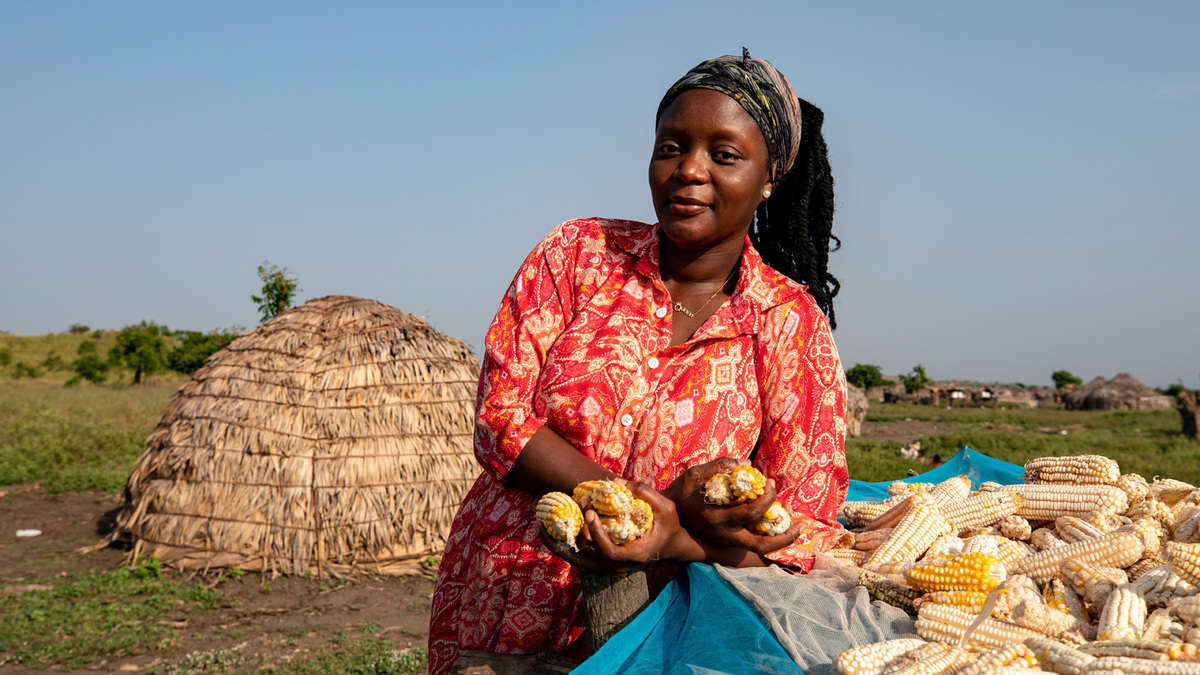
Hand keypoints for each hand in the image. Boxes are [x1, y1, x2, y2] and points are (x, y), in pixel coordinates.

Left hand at [537, 480, 702, 574]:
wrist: (672, 545)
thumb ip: (644, 492)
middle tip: (556, 514)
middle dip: (567, 536)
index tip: (590, 512)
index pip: (608, 552)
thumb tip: (613, 482)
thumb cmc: (670, 525)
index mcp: (633, 556)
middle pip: (584, 559)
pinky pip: (578, 555)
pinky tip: (549, 528)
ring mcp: (608, 566)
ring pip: (576, 559)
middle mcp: (618, 566)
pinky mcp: (602, 561)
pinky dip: (563, 543)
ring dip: (556, 542)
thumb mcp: (666, 507)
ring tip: (539, 525)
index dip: (596, 534)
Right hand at [663, 457, 802, 554]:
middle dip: (786, 537)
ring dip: (781, 538)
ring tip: (796, 524)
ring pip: (761, 548)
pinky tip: (779, 522)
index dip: (766, 498)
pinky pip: (755, 543)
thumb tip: (746, 463)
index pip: (751, 512)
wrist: (667, 519)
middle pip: (762, 545)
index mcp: (717, 519)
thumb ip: (719, 466)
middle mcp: (725, 536)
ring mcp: (728, 542)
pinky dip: (770, 535)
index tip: (771, 483)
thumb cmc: (681, 494)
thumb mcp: (694, 475)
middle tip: (804, 524)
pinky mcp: (730, 542)